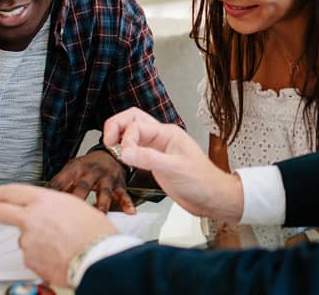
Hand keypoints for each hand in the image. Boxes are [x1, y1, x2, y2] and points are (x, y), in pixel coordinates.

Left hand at [0, 184, 117, 286]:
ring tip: (58, 244)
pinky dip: (42, 256)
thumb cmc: (95, 232)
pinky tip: (58, 255)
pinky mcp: (30, 260)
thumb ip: (51, 205)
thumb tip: (42, 209)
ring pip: (22, 237)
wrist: (100, 258)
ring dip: (34, 240)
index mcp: (43, 200)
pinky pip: (32, 256)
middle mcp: (30, 218)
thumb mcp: (75, 206)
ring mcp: (28, 241)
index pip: (10, 192)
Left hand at [48, 150, 134, 213]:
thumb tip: (38, 202)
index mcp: (75, 169)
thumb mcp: (70, 170)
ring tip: (98, 218)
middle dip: (77, 201)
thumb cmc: (86, 167)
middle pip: (83, 187)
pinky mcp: (119, 184)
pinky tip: (129, 212)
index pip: (61, 182)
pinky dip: (127, 204)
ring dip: (101, 206)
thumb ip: (58, 185)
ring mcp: (106, 178)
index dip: (53, 194)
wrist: (109, 154)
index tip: (46, 209)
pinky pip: (123, 195)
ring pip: (104, 193)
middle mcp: (91, 172)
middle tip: (70, 217)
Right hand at [102, 107, 243, 222]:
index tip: (124, 155)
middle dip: (116, 126)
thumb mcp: (174, 169)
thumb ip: (148, 158)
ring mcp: (158, 149)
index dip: (127, 139)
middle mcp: (162, 138)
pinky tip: (122, 158)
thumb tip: (125, 151)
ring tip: (111, 147)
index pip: (137, 126)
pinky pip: (136, 149)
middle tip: (107, 141)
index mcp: (168, 133)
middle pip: (133, 120)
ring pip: (133, 133)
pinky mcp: (155, 162)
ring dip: (120, 136)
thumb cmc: (202, 182)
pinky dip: (125, 150)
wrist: (211, 198)